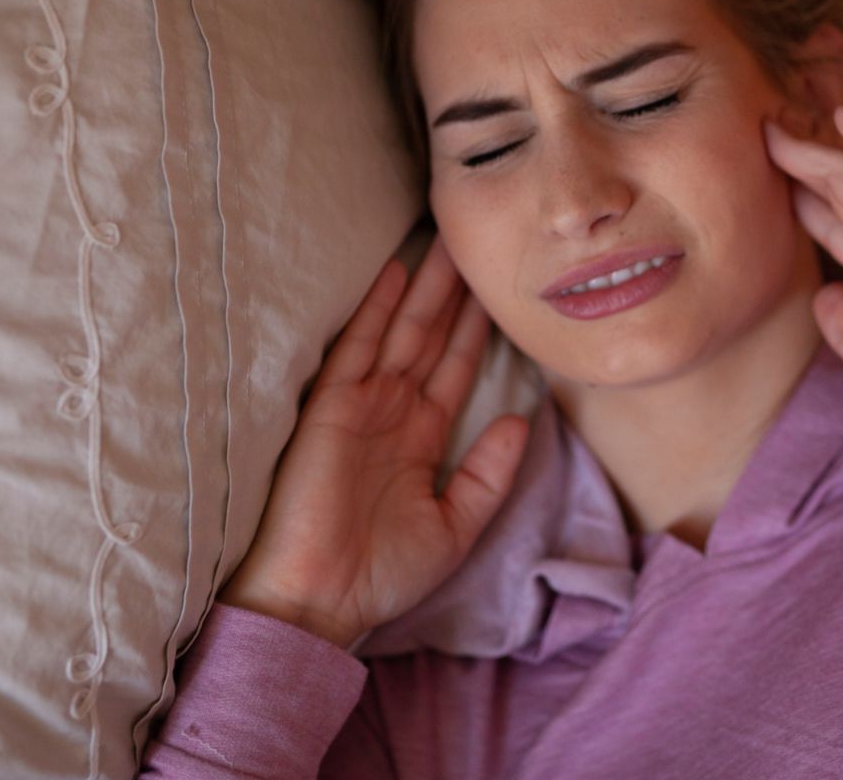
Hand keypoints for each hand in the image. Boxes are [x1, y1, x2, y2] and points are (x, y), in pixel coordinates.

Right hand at [220, 237, 528, 646]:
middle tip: (478, 243)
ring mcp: (362, 405)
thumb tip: (523, 420)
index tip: (499, 290)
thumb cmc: (381, 574)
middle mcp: (394, 412)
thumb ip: (490, 473)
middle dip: (456, 293)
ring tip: (451, 242)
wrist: (320, 600)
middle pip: (432, 338)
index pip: (456, 369)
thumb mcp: (455, 526)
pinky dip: (377, 309)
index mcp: (421, 438)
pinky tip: (397, 272)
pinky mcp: (331, 407)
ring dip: (427, 288)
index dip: (477, 330)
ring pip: (403, 331)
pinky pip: (358, 347)